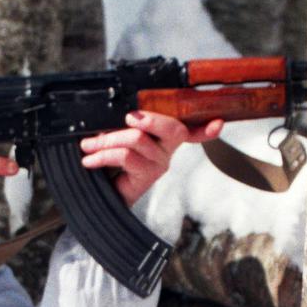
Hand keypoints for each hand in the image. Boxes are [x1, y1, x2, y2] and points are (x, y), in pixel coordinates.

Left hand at [78, 111, 224, 204]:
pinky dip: (102, 154)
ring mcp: (159, 163)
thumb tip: (114, 113)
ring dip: (106, 140)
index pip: (190, 129)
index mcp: (163, 135)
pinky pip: (126, 156)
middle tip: (128, 117)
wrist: (100, 192)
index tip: (218, 123)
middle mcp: (167, 149)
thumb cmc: (110, 161)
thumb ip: (123, 125)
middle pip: (172, 128)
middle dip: (149, 119)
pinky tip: (89, 159)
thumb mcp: (117, 137)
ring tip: (87, 145)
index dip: (206, 128)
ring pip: (138, 138)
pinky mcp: (147, 175)